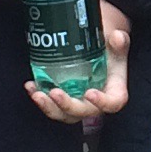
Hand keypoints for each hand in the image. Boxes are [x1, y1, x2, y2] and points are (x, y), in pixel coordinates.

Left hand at [25, 2, 130, 123]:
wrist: (97, 46)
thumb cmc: (109, 47)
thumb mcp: (117, 43)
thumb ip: (120, 41)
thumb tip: (118, 38)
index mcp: (113, 91)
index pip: (112, 103)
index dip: (102, 103)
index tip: (90, 93)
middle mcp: (96, 102)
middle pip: (83, 112)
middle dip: (67, 105)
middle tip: (55, 93)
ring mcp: (78, 102)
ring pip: (64, 114)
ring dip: (49, 107)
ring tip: (37, 94)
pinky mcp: (64, 99)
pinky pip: (52, 105)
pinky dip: (40, 97)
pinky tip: (31, 87)